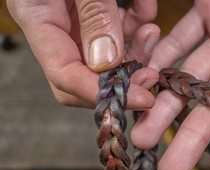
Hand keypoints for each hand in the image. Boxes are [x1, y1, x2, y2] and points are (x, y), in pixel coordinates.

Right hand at [6, 0, 159, 108]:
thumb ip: (93, 14)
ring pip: (105, 59)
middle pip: (83, 78)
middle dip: (120, 82)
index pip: (65, 76)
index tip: (142, 97)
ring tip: (152, 33)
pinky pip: (116, 31)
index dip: (102, 93)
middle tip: (150, 77)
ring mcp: (75, 20)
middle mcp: (55, 26)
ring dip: (134, 53)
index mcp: (38, 17)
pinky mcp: (94, 12)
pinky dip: (136, 26)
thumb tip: (106, 63)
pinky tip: (147, 12)